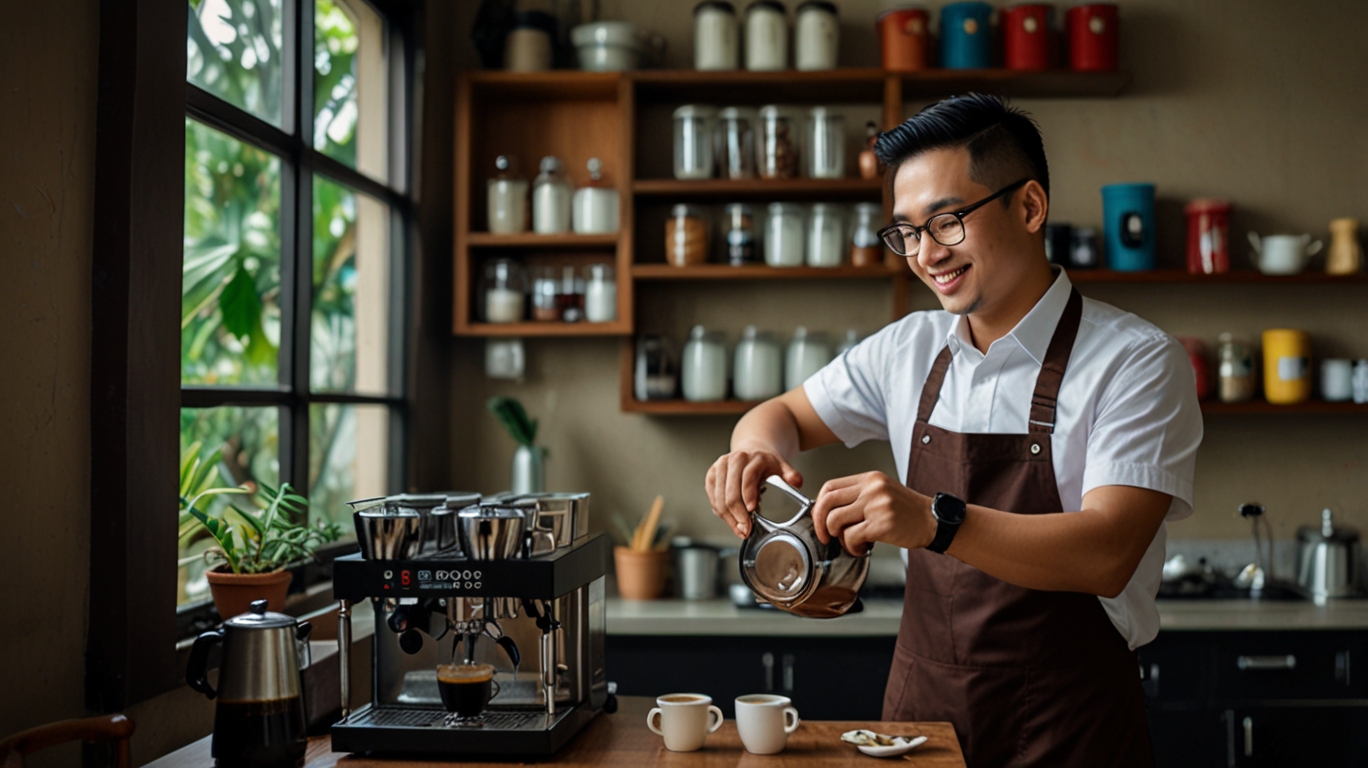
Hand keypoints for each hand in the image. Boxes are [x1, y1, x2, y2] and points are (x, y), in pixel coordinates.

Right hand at [705, 446, 803, 537]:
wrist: (750, 450)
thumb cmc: (765, 461)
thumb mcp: (781, 465)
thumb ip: (790, 474)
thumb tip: (797, 482)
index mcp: (751, 457)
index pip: (748, 479)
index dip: (749, 497)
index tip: (753, 512)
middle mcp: (732, 461)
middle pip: (731, 494)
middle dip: (738, 516)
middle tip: (746, 530)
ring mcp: (719, 468)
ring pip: (719, 499)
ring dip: (729, 518)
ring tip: (740, 530)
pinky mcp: (711, 476)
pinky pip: (713, 499)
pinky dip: (721, 513)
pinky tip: (731, 520)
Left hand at [811, 472, 934, 554]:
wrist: (934, 521)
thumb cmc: (908, 511)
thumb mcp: (882, 492)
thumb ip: (858, 497)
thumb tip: (829, 512)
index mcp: (870, 478)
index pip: (830, 486)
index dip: (819, 505)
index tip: (821, 519)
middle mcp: (872, 488)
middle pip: (827, 502)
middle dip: (820, 523)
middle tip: (826, 536)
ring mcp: (877, 505)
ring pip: (835, 521)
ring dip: (839, 538)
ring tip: (852, 542)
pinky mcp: (882, 524)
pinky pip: (851, 537)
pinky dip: (852, 547)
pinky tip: (863, 548)